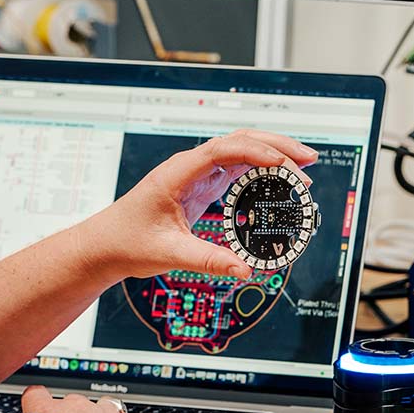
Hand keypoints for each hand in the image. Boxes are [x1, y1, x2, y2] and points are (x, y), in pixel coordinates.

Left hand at [88, 129, 318, 280]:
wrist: (105, 245)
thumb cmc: (127, 242)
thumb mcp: (169, 253)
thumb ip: (208, 261)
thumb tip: (244, 271)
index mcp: (178, 173)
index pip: (222, 149)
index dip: (255, 152)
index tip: (282, 163)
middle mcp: (190, 167)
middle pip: (239, 141)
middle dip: (277, 146)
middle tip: (308, 160)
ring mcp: (198, 174)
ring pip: (242, 151)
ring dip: (273, 154)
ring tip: (303, 167)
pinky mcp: (203, 186)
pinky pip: (238, 169)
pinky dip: (263, 170)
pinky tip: (282, 179)